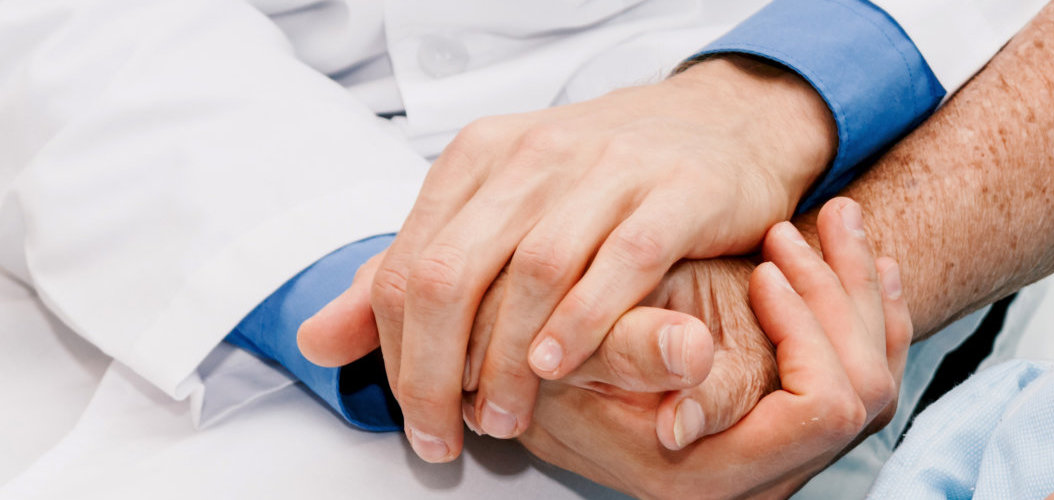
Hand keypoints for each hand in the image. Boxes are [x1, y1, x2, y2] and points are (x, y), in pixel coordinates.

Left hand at [297, 56, 836, 461]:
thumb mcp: (499, 209)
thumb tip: (319, 340)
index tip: (419, 419)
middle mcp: (535, 156)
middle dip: (437, 371)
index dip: (398, 357)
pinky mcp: (676, 192)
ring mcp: (608, 170)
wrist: (724, 124)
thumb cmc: (606, 178)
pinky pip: (621, 262)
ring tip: (507, 417)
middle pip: (452, 273)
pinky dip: (582, 320)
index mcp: (480, 157)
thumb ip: (413, 273)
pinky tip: (560, 366)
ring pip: (531, 273)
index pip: (407, 267)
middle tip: (451, 433)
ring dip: (508, 362)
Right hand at [520, 200, 910, 497]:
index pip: (821, 408)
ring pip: (876, 380)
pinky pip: (871, 376)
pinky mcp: (799, 431)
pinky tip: (862, 258)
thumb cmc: (570, 347)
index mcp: (709, 472)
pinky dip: (875, 311)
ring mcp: (786, 460)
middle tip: (796, 229)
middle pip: (862, 392)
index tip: (764, 273)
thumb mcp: (590, 342)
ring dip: (862, 291)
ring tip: (836, 216)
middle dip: (840, 298)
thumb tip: (690, 355)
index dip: (805, 331)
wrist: (562, 364)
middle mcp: (759, 481)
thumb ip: (635, 353)